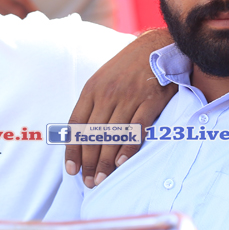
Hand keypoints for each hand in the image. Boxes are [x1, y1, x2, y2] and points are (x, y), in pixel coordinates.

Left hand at [65, 30, 174, 187]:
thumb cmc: (127, 67)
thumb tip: (80, 133)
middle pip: (93, 135)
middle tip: (89, 183)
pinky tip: (122, 162)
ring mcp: (129, 97)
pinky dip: (128, 147)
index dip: (72, 150)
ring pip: (112, 135)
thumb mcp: (102, 79)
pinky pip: (136, 128)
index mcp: (91, 89)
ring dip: (106, 161)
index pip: (76, 126)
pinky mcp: (150, 100)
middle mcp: (107, 94)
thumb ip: (92, 103)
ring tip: (102, 179)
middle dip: (89, 162)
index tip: (71, 171)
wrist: (157, 46)